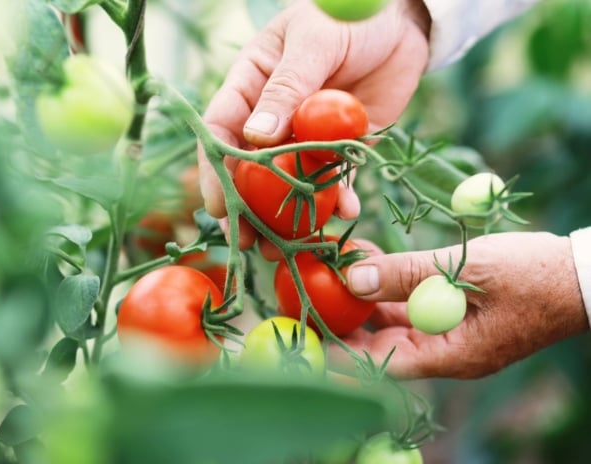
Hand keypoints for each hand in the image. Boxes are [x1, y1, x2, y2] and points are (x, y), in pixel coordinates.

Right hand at [198, 0, 430, 249]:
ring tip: (288, 246)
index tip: (219, 205)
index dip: (216, 169)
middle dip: (248, 206)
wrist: (402, 20)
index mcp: (251, 84)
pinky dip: (340, 198)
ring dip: (289, 215)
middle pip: (251, 167)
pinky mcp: (341, 145)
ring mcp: (306, 134)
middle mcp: (273, 116)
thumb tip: (254, 137)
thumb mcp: (313, 43)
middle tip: (249, 240)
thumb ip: (286, 89)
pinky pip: (336, 177)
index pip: (221, 129)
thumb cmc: (347, 15)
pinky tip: (347, 212)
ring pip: (291, 181)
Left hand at [331, 232, 588, 378]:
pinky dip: (388, 283)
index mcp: (450, 355)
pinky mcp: (452, 312)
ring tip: (331, 268)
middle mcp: (444, 350)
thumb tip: (353, 278)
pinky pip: (411, 302)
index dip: (340, 354)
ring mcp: (448, 332)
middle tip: (307, 298)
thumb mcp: (467, 269)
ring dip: (363, 295)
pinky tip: (366, 258)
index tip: (305, 340)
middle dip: (344, 321)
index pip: (381, 365)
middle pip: (380, 343)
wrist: (581, 273)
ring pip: (392, 319)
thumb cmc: (534, 275)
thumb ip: (407, 273)